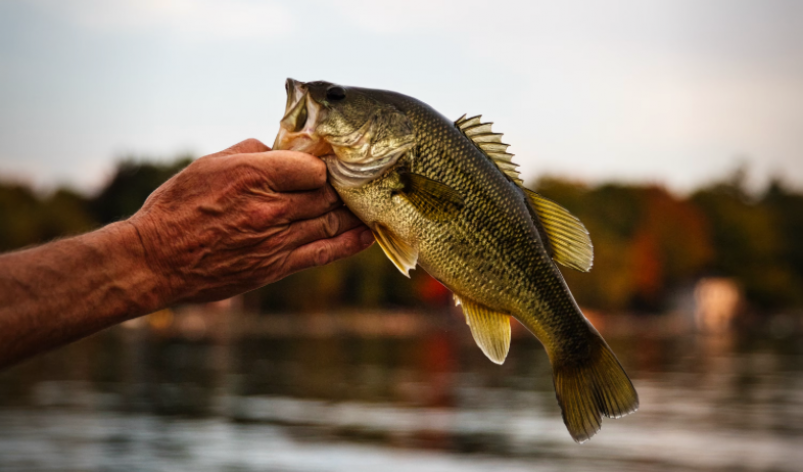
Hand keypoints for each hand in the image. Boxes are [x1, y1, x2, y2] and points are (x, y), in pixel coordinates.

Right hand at [128, 139, 373, 303]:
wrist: (156, 259)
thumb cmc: (178, 207)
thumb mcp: (209, 164)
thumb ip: (251, 150)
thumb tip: (281, 149)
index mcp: (253, 175)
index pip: (312, 167)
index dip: (323, 165)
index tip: (327, 164)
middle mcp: (270, 208)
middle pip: (326, 194)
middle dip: (342, 187)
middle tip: (355, 182)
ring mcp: (275, 240)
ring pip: (330, 221)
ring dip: (352, 212)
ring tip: (369, 204)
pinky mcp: (275, 266)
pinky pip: (323, 253)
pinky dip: (350, 243)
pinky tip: (368, 234)